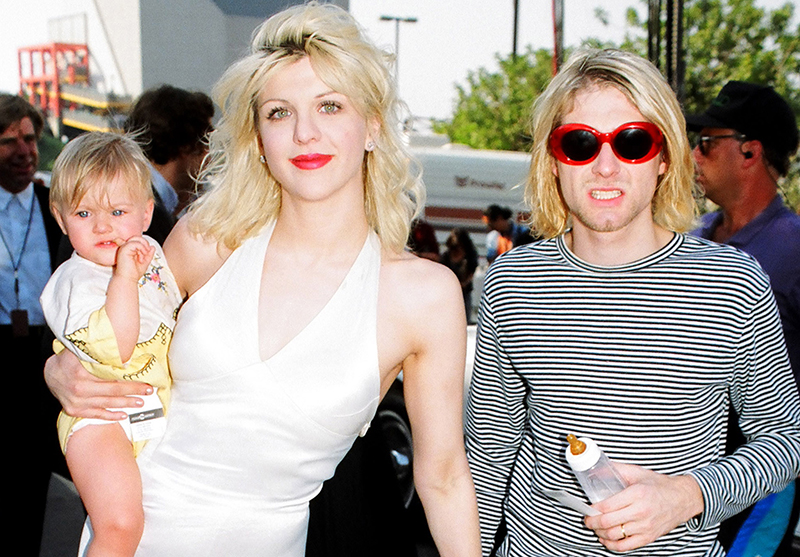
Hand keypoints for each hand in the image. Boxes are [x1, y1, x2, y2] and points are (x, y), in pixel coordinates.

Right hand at [44, 349, 152, 419]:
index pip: (113, 380)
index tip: (145, 382)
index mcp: (81, 374)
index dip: (131, 382)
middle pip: (112, 392)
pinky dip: (110, 416)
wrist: (50, 374)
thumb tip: (124, 355)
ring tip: (139, 403)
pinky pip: (95, 415)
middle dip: (133, 393)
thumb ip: (99, 354)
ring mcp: (76, 402)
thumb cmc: (69, 360)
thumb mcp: (81, 352)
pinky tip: (123, 415)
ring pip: (106, 404)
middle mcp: (79, 390)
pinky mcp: (74, 410)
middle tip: (148, 392)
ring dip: (125, 404)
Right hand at [114, 236, 154, 281]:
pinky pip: (135, 243)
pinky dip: (141, 248)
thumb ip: (149, 254)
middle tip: (146, 254)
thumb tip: (152, 246)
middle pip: (137, 237)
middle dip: (145, 244)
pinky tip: (141, 257)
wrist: (128, 279)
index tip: (146, 254)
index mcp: (129, 249)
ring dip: (143, 247)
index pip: (138, 240)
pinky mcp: (123, 249)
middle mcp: (125, 247)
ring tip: (143, 257)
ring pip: (137, 239)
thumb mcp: (145, 261)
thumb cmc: (134, 273)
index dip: (144, 245)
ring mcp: (124, 248)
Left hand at [583, 462, 703, 551]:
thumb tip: (597, 468)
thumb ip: (617, 469)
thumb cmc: (660, 485)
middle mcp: (640, 512)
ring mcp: (645, 527)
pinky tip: (606, 539)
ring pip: (614, 535)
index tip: (587, 508)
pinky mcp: (649, 537)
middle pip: (607, 522)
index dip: (592, 509)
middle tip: (587, 519)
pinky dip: (612, 545)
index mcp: (636, 494)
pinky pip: (626, 546)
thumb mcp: (638, 473)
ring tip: (595, 528)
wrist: (683, 498)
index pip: (607, 506)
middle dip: (592, 522)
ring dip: (600, 533)